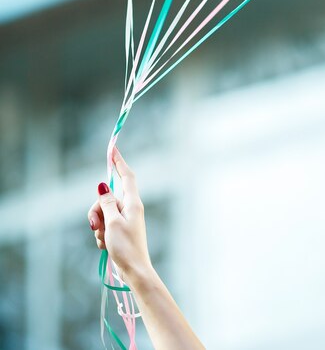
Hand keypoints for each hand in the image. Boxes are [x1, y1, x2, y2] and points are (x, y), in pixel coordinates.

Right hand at [88, 147, 152, 282]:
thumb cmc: (126, 247)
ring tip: (104, 239)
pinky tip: (106, 246)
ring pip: (104, 213)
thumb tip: (103, 185)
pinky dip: (102, 234)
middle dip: (97, 210)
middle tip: (94, 226)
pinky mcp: (121, 230)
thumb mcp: (112, 223)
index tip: (112, 149)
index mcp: (132, 203)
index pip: (126, 176)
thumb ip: (106, 203)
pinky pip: (105, 225)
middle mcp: (130, 208)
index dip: (119, 162)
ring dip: (99, 226)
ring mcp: (125, 219)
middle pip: (108, 198)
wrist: (134, 271)